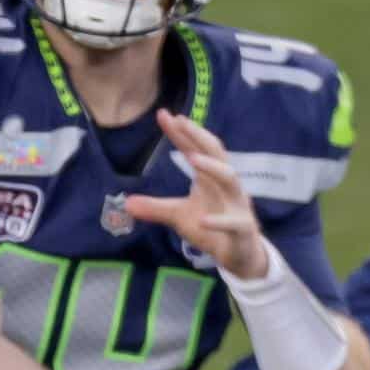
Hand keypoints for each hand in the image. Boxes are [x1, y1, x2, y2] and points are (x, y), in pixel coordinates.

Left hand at [123, 110, 268, 279]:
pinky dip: (219, 220)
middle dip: (199, 136)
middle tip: (181, 121)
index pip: (195, 149)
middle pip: (216, 153)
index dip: (181, 133)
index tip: (163, 114)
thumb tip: (126, 203)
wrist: (240, 255)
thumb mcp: (179, 216)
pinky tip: (203, 219)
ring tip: (193, 158)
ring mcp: (237, 205)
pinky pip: (234, 222)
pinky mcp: (243, 229)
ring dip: (212, 167)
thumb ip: (156, 208)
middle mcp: (226, 185)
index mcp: (210, 178)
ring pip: (230, 179)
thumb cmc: (212, 228)